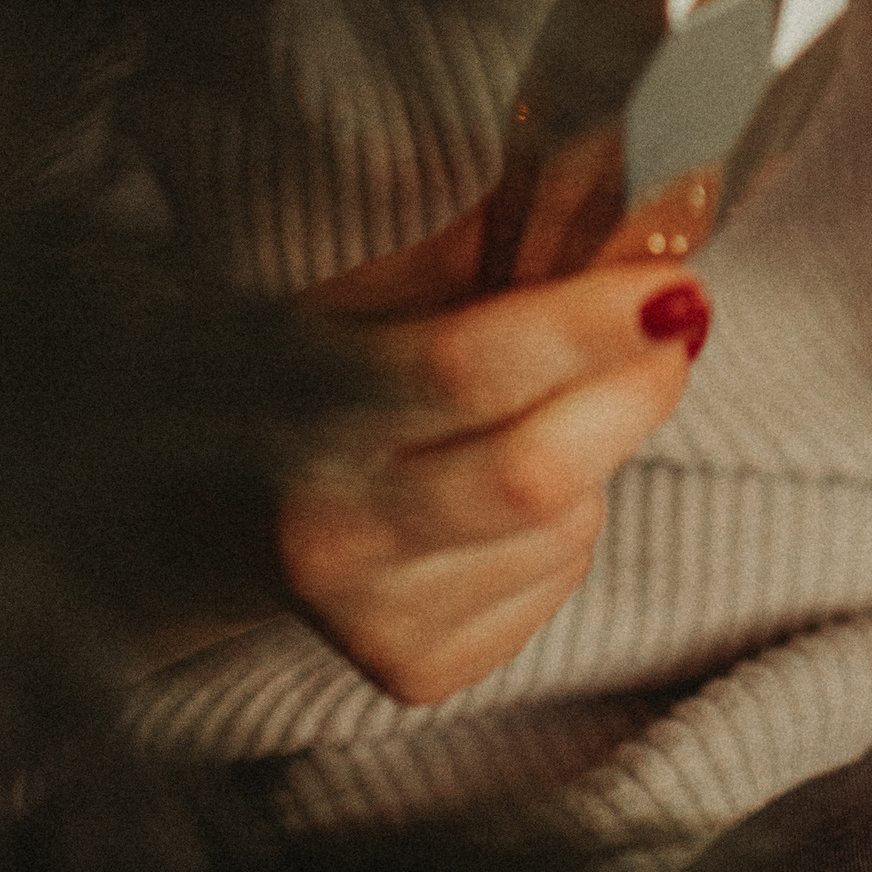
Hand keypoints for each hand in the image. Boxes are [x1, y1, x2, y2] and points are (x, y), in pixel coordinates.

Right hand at [277, 210, 709, 704]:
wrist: (198, 522)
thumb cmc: (299, 387)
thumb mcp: (362, 299)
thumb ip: (483, 252)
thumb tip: (615, 198)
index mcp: (304, 408)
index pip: (467, 367)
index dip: (586, 324)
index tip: (674, 282)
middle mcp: (330, 531)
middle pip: (535, 472)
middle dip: (632, 388)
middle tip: (672, 325)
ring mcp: (373, 620)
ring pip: (567, 523)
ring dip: (593, 456)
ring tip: (525, 422)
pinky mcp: (419, 673)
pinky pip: (559, 578)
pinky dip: (564, 526)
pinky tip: (496, 505)